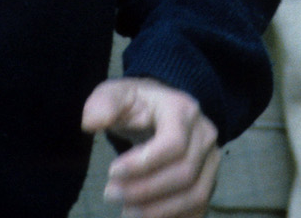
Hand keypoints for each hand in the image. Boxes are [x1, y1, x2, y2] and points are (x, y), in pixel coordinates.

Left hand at [81, 77, 220, 217]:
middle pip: (185, 173)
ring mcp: (211, 160)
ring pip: (195, 195)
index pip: (174, 143)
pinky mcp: (208, 181)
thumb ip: (103, 103)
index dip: (143, 164)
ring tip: (126, 211)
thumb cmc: (138, 105)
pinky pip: (198, 209)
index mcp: (184, 110)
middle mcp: (205, 135)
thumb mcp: (118, 94)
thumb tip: (90, 123)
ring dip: (158, 211)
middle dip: (144, 190)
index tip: (111, 172)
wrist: (162, 111)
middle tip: (110, 194)